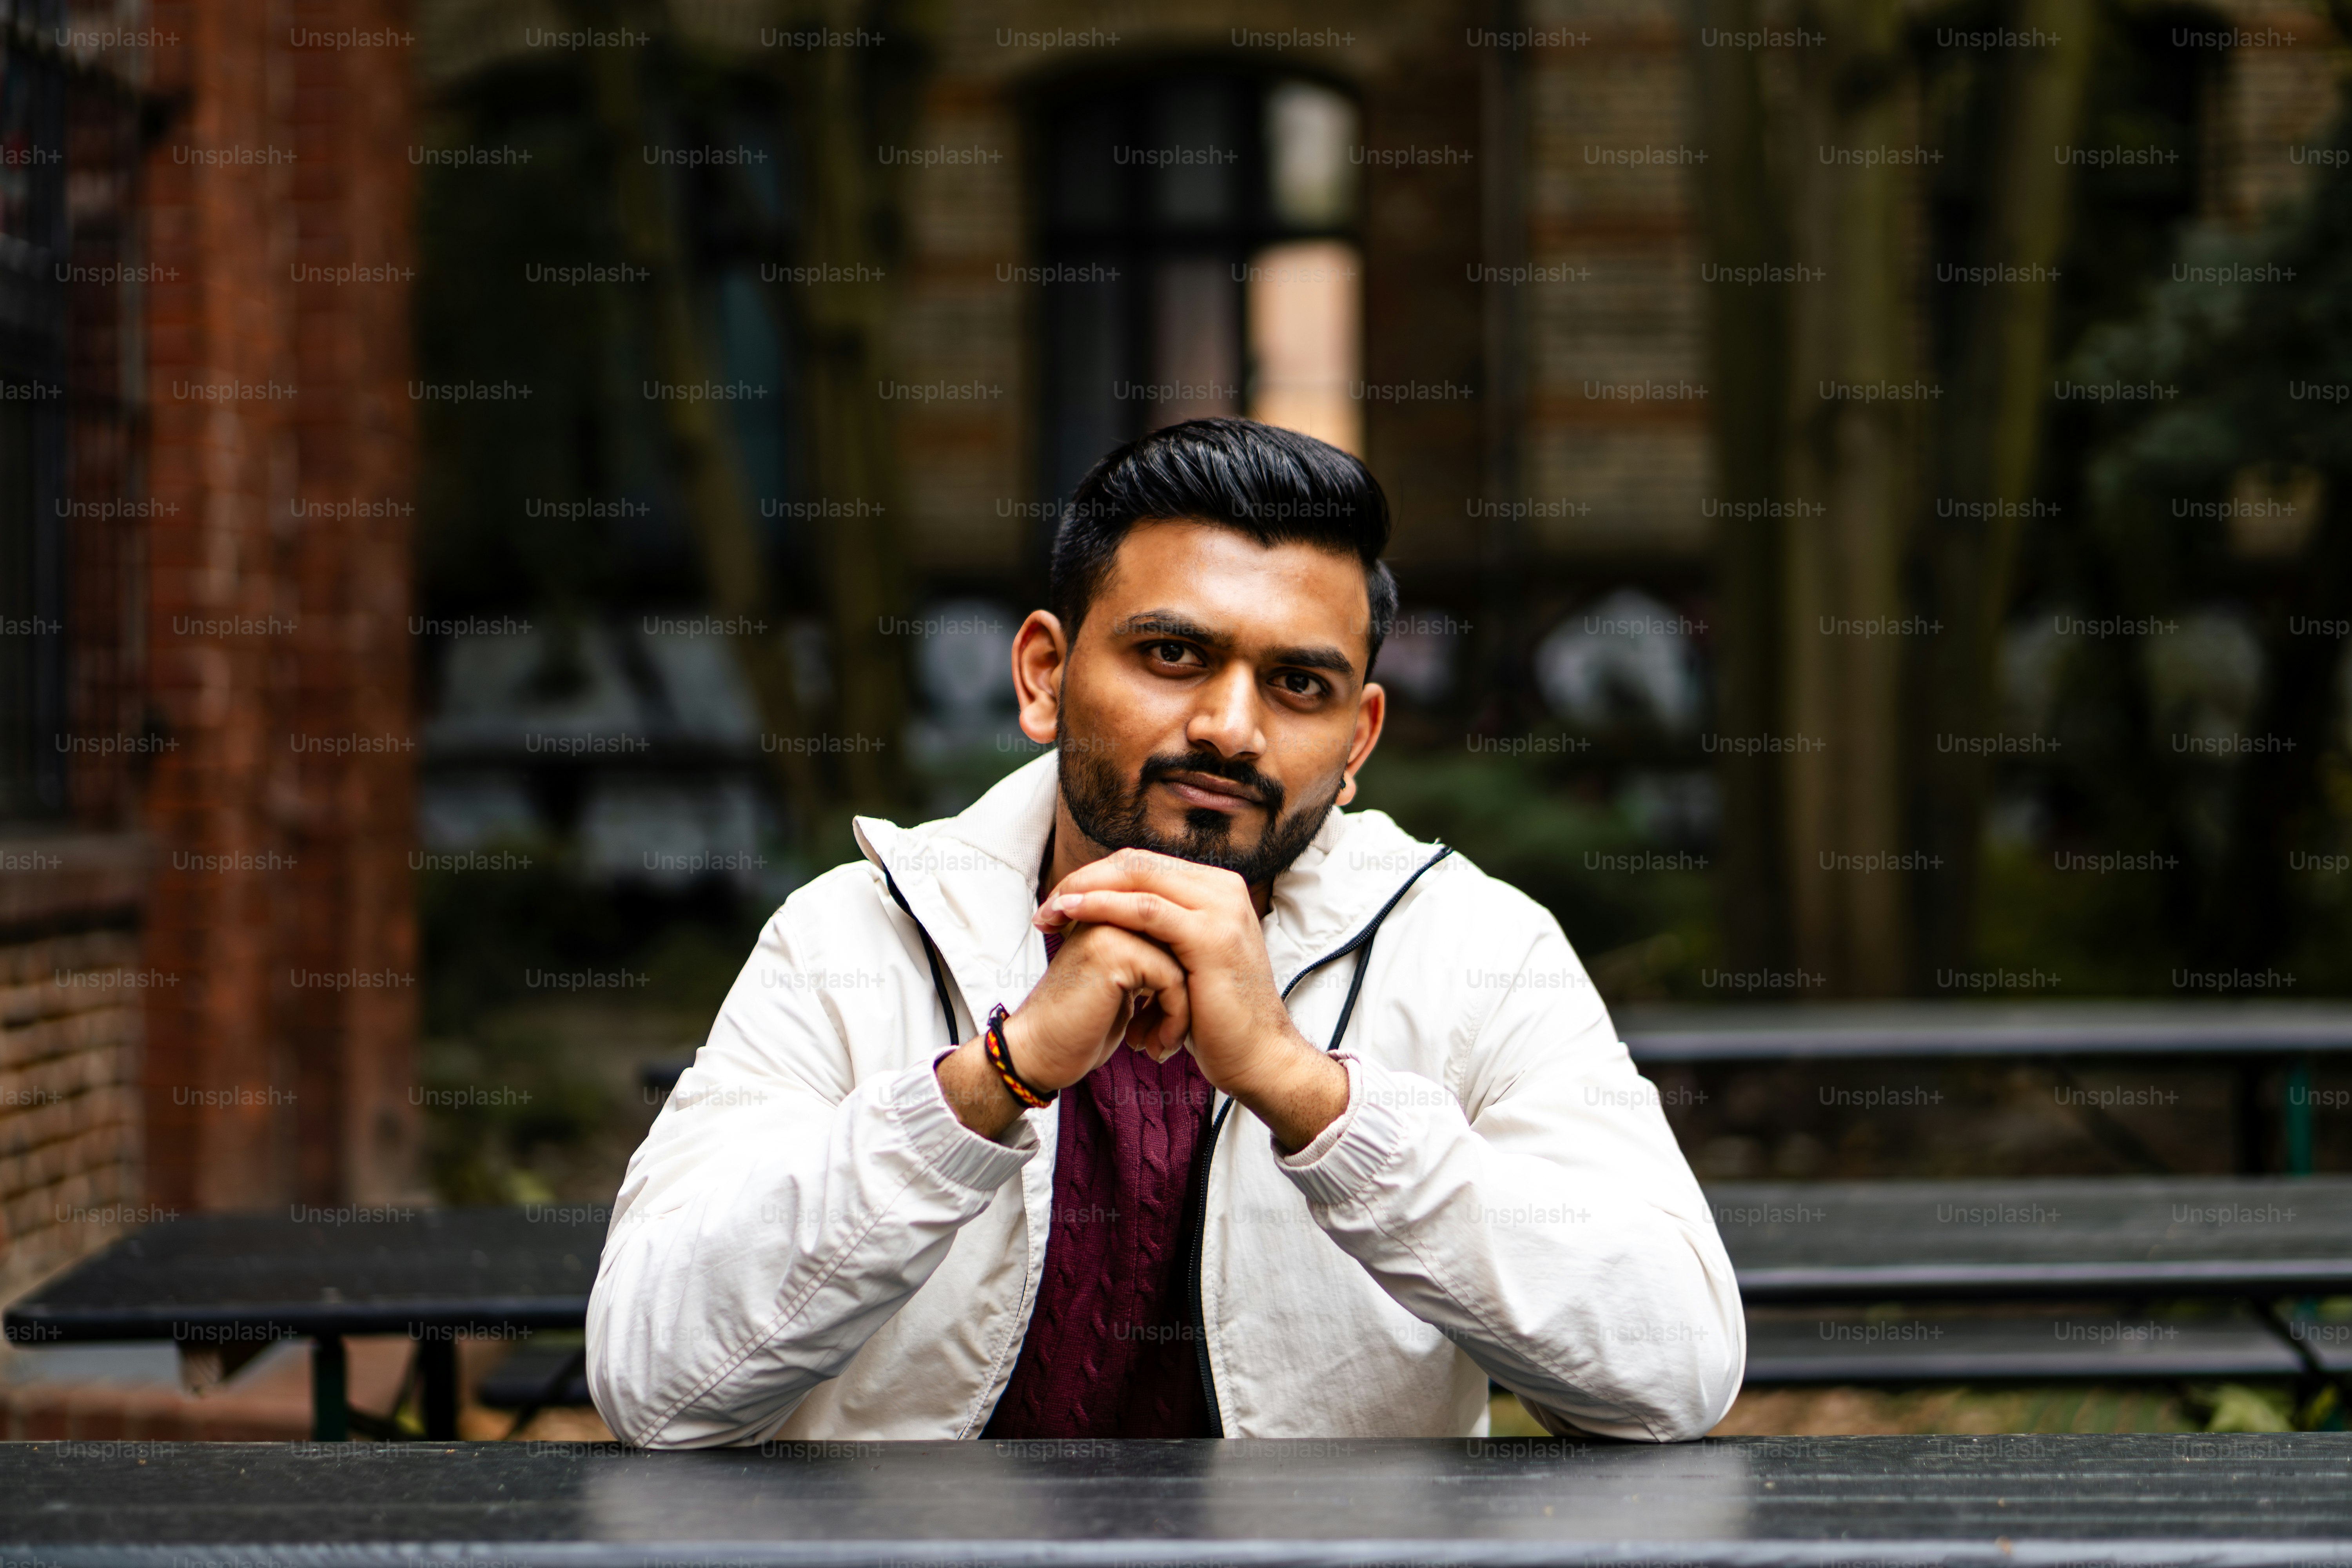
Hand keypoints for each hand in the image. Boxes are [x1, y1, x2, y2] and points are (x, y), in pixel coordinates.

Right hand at [936, 920, 1188, 1138]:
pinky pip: (1172, 980)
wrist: (1039, 1055)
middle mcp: (1111, 912)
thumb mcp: (1123, 986)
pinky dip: (1173, 1019)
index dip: (1183, 979)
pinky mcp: (1114, 952)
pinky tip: (1156, 1048)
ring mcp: (1111, 927)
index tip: (1174, 1020)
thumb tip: (1194, 956)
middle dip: (1186, 993)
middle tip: (1173, 1034)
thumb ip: (1151, 959)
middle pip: (1182, 942)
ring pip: (1182, 961)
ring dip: (1181, 1011)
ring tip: (1164, 1044)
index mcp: (1112, 914)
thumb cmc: (1082, 1028)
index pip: (1173, 932)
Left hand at [1034, 849, 1348, 1152]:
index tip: (1059, 903)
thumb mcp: (1187, 963)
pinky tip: (1072, 914)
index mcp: (1216, 890)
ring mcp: (1220, 908)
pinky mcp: (1211, 936)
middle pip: (1137, 864)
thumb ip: (1162, 934)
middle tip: (1045, 907)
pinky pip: (1145, 910)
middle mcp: (1222, 888)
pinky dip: (1103, 906)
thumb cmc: (1217, 1019)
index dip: (1097, 877)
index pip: (1144, 865)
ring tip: (1049, 912)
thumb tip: (1116, 920)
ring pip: (1138, 877)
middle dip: (1083, 880)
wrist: (1258, 1058)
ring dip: (1084, 890)